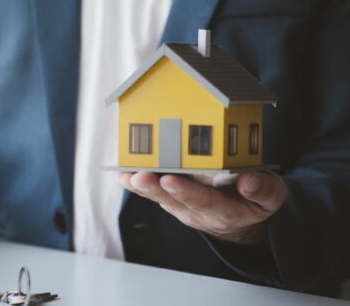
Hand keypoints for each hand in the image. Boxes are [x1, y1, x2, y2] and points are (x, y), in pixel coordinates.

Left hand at [119, 171, 286, 243]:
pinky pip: (153, 193)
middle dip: (155, 189)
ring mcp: (182, 206)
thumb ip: (262, 190)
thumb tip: (248, 180)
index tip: (170, 181)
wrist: (240, 218)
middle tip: (139, 178)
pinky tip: (123, 175)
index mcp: (225, 210)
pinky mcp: (171, 200)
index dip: (186, 191)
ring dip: (141, 187)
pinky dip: (136, 185)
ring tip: (126, 176)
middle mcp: (198, 210)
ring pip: (159, 197)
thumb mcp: (270, 198)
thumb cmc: (254, 201)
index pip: (204, 201)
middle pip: (174, 200)